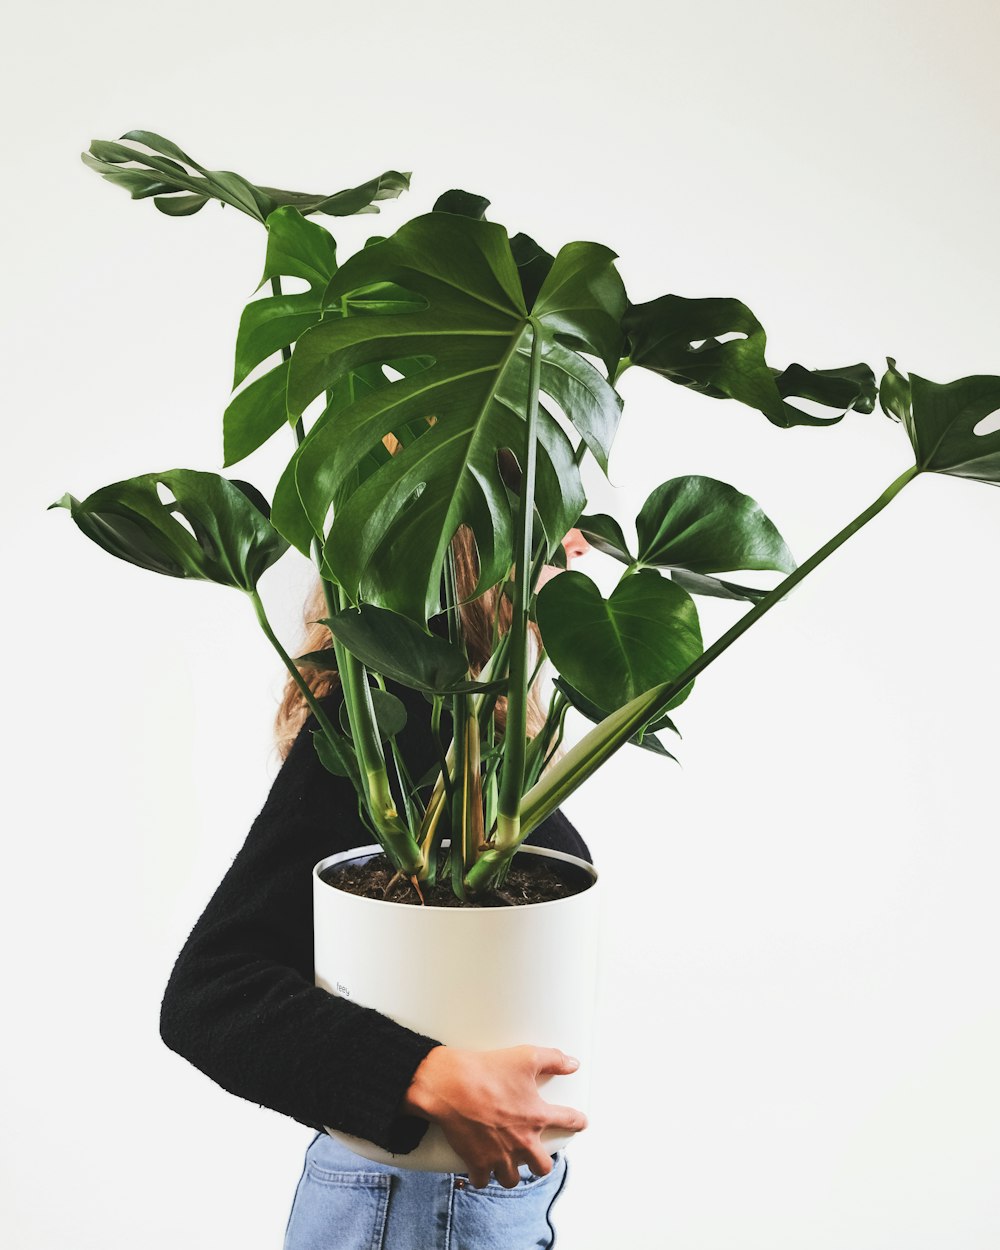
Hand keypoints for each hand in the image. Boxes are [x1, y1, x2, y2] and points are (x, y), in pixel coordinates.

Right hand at [401, 1044, 586, 1188]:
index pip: (567, 1120)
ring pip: (511, 1179)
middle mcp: (522, 1141)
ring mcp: (499, 1155)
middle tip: (536, 1156)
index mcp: (536, 1116)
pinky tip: (481, 1170)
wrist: (450, 1085)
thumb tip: (574, 1064)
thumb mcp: (526, 1057)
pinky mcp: (476, 1162)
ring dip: (511, 1173)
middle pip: (541, 1167)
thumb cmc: (487, 1070)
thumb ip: (553, 1060)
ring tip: (508, 1164)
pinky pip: (482, 1180)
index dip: (577, 1121)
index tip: (581, 1123)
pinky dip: (482, 1177)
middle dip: (541, 1163)